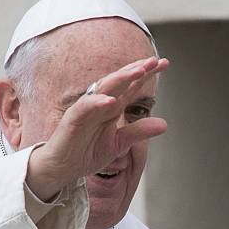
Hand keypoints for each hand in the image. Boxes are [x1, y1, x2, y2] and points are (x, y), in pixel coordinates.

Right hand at [26, 56, 168, 200]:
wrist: (63, 167)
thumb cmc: (87, 152)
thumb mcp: (119, 143)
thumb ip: (139, 132)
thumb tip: (164, 124)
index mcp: (112, 107)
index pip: (131, 85)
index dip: (146, 73)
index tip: (164, 63)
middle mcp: (100, 104)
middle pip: (120, 81)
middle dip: (136, 70)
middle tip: (153, 61)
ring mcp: (86, 109)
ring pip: (104, 88)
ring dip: (121, 78)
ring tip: (138, 71)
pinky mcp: (73, 119)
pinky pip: (85, 107)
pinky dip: (98, 103)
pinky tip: (111, 100)